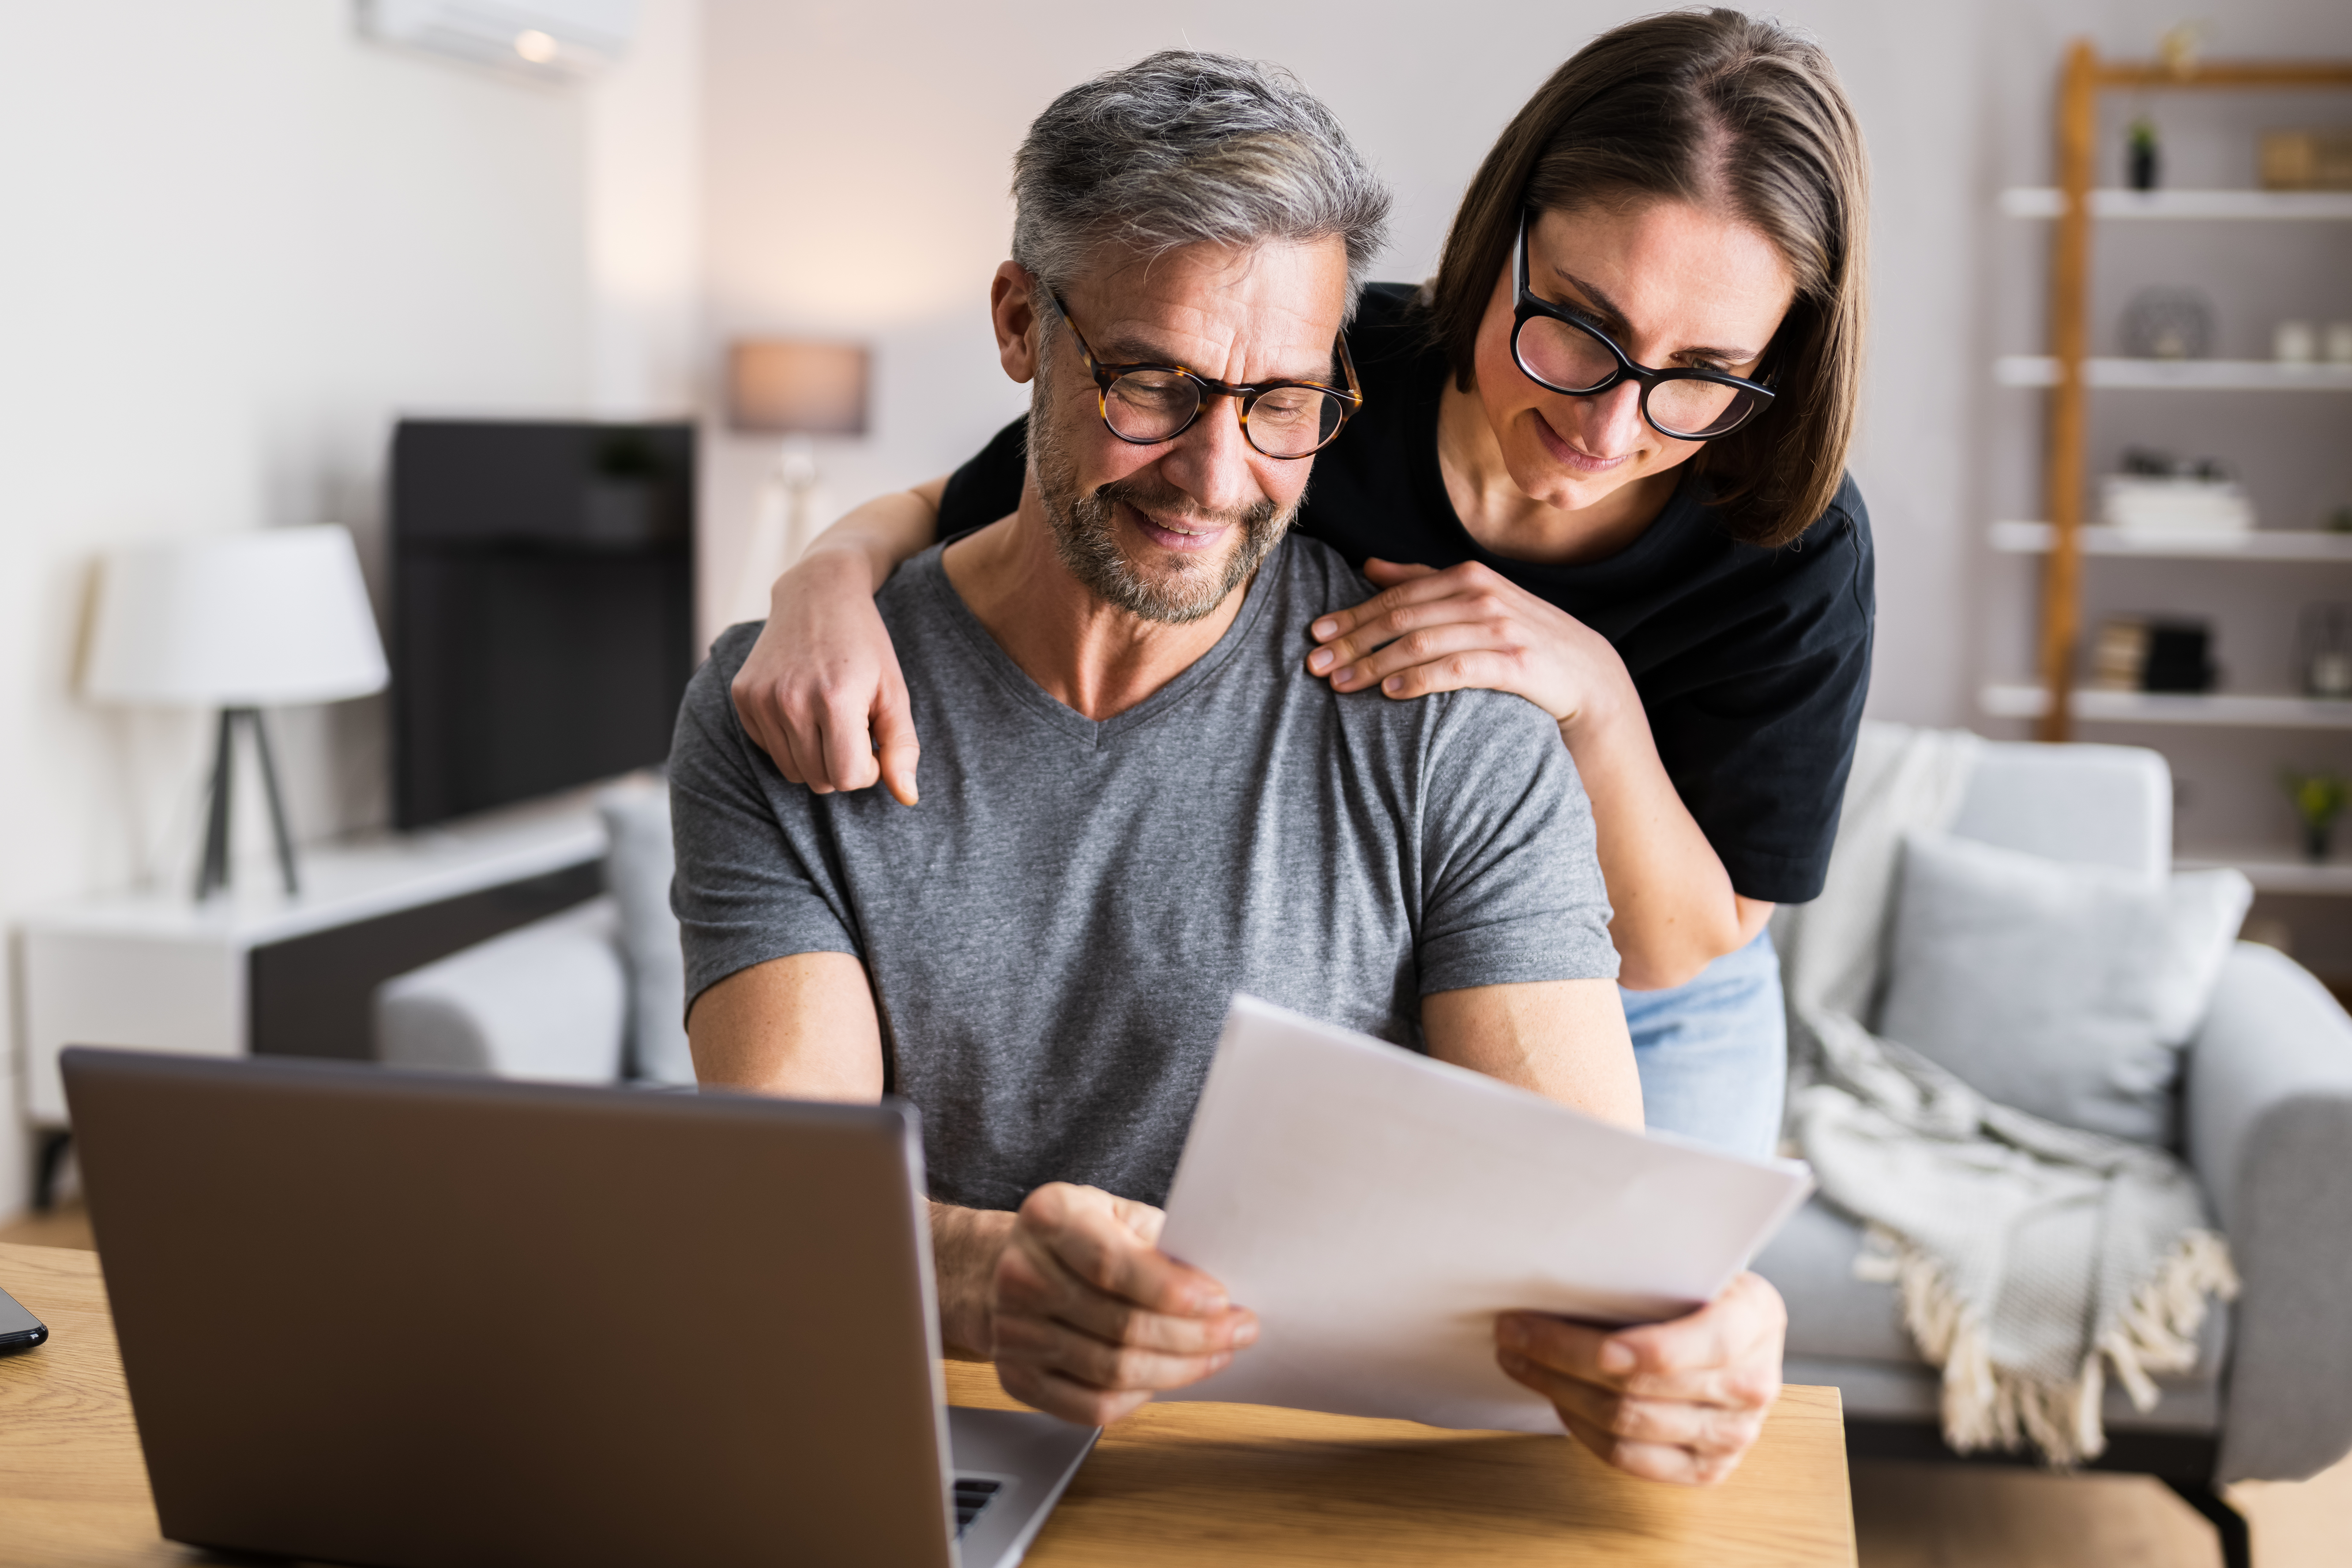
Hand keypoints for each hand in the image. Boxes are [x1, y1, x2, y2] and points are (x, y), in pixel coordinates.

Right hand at [729, 548, 919, 802]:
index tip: (874, 741)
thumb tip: (907, 798)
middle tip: (854, 728)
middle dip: (843, 765)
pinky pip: (769, 749)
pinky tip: (803, 706)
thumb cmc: (866, 646)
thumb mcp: (894, 692)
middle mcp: (791, 700)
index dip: (869, 769)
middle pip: (820, 780)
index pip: (848, 778)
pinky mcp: (742, 696)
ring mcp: (761, 698)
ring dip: (816, 757)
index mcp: (835, 700)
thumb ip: (903, 747)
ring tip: (830, 719)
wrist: (818, 592)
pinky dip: (790, 740)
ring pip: (793, 771)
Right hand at [945, 1184, 1258, 1425]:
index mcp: (1049, 1218)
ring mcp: (1013, 1332)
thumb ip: (1156, 1237)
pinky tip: (1169, 1379)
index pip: (1114, 1265)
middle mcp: (1022, 1275)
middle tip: (1240, 1330)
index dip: (1172, 1290)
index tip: (1221, 1300)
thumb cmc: (1076, 1237)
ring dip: (1178, 1369)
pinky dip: (1138, 1398)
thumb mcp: (1113, 1211)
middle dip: (1193, 1335)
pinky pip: (1089, 1407)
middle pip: (1120, 1325)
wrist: (1003, 1267)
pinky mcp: (1017, 1378)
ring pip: (1111, 1371)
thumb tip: (1213, 1280)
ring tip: (1217, 1355)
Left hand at [1304, 559, 1629, 729]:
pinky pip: (1454, 669)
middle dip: (1352, 642)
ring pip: (1420, 643)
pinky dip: (1417, 679)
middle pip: (1400, 618)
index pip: (1396, 595)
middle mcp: (1482, 595)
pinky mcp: (1514, 663)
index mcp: (1468, 577)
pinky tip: (1389, 693)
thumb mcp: (1475, 601)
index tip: (1316, 635)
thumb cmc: (1520, 638)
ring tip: (1340, 684)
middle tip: (1315, 665)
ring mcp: (1499, 628)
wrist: (1587, 676)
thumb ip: (1423, 581)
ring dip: (1374, 665)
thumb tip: (1368, 565)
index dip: (1352, 615)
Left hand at [1495, 1271, 1785, 1484]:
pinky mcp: (1706, 1469)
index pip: (1691, 1346)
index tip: (1559, 1334)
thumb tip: (1561, 1271)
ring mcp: (1733, 1434)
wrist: (1736, 1332)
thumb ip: (1647, 1270)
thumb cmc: (1699, 1288)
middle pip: (1638, 1388)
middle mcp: (1752, 1384)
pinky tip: (1557, 1399)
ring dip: (1559, 1390)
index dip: (1625, 1349)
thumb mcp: (1690, 1262)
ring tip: (1519, 1359)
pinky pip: (1630, 1460)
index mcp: (1755, 1318)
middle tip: (1512, 1331)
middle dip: (1561, 1358)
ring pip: (1625, 1425)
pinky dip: (1583, 1429)